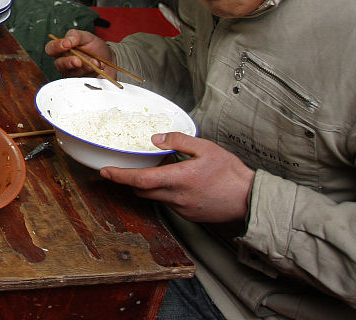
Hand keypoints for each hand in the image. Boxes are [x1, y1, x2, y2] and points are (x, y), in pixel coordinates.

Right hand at [45, 29, 114, 76]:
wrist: (109, 59)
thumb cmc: (95, 47)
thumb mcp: (86, 37)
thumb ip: (75, 35)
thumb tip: (67, 40)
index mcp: (62, 49)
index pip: (51, 49)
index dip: (56, 47)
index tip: (66, 45)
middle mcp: (64, 62)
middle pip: (59, 64)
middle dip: (68, 62)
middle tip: (78, 61)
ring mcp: (72, 73)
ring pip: (72, 74)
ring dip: (85, 68)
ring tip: (96, 62)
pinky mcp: (80, 83)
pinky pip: (83, 82)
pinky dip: (92, 75)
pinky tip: (98, 70)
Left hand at [101, 133, 254, 223]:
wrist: (249, 199)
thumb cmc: (231, 173)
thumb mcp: (205, 148)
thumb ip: (178, 141)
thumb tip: (156, 139)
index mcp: (178, 179)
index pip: (140, 180)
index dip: (120, 176)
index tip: (106, 171)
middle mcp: (176, 197)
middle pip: (142, 191)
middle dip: (132, 181)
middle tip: (129, 169)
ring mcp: (182, 209)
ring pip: (156, 198)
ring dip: (151, 186)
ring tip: (161, 173)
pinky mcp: (189, 216)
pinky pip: (170, 204)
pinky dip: (166, 194)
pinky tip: (179, 184)